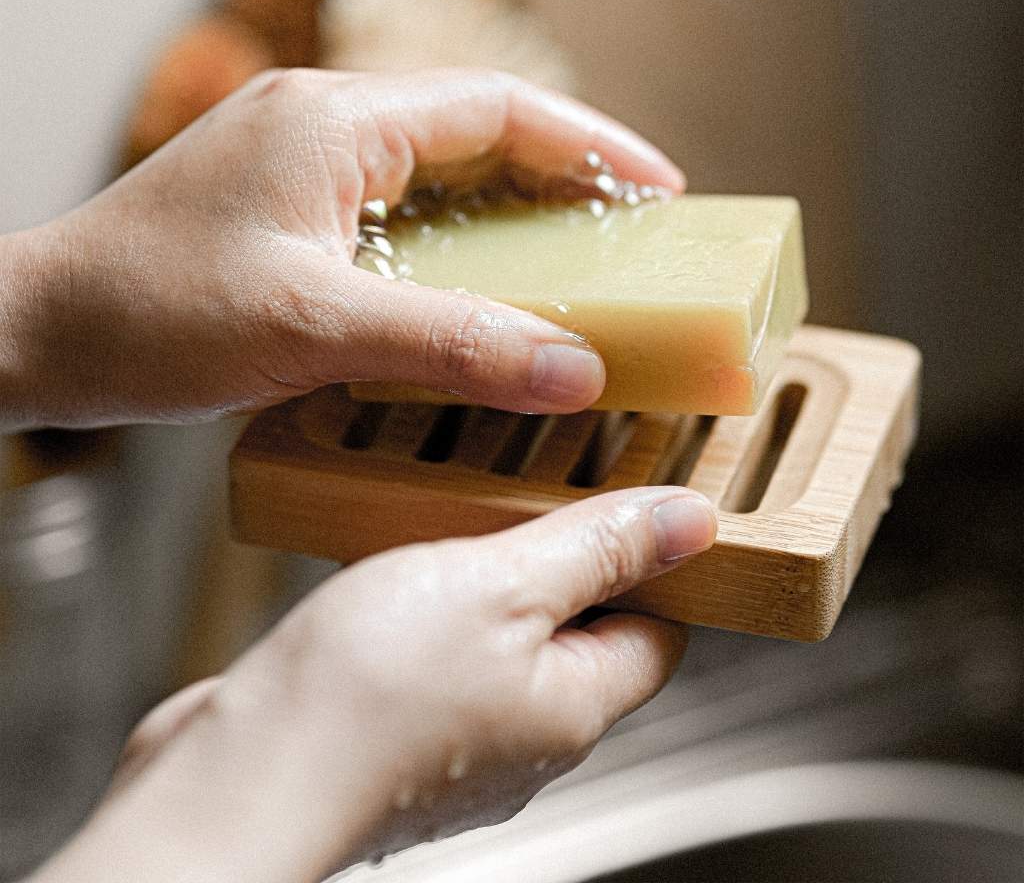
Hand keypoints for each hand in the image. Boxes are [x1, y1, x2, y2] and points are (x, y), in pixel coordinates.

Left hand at [0, 68, 681, 429]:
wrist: (43, 335)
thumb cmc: (151, 315)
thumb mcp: (313, 325)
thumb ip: (450, 343)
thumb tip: (572, 370)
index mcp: (337, 122)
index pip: (496, 107)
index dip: (590, 144)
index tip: (659, 187)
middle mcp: (326, 129)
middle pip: (478, 137)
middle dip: (564, 180)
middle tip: (633, 235)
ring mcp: (307, 171)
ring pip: (442, 182)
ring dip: (512, 220)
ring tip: (581, 268)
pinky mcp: (293, 216)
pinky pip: (402, 223)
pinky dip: (458, 255)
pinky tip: (488, 298)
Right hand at [36, 487, 715, 881]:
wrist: (243, 770)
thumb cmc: (369, 694)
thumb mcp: (505, 585)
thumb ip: (598, 550)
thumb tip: (690, 522)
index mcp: (575, 705)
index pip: (658, 631)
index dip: (654, 564)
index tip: (630, 502)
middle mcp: (526, 733)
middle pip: (580, 629)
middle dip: (565, 557)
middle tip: (538, 490)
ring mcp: (460, 734)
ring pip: (505, 636)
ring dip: (491, 574)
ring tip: (465, 517)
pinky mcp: (399, 726)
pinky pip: (443, 651)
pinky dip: (434, 602)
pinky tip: (401, 565)